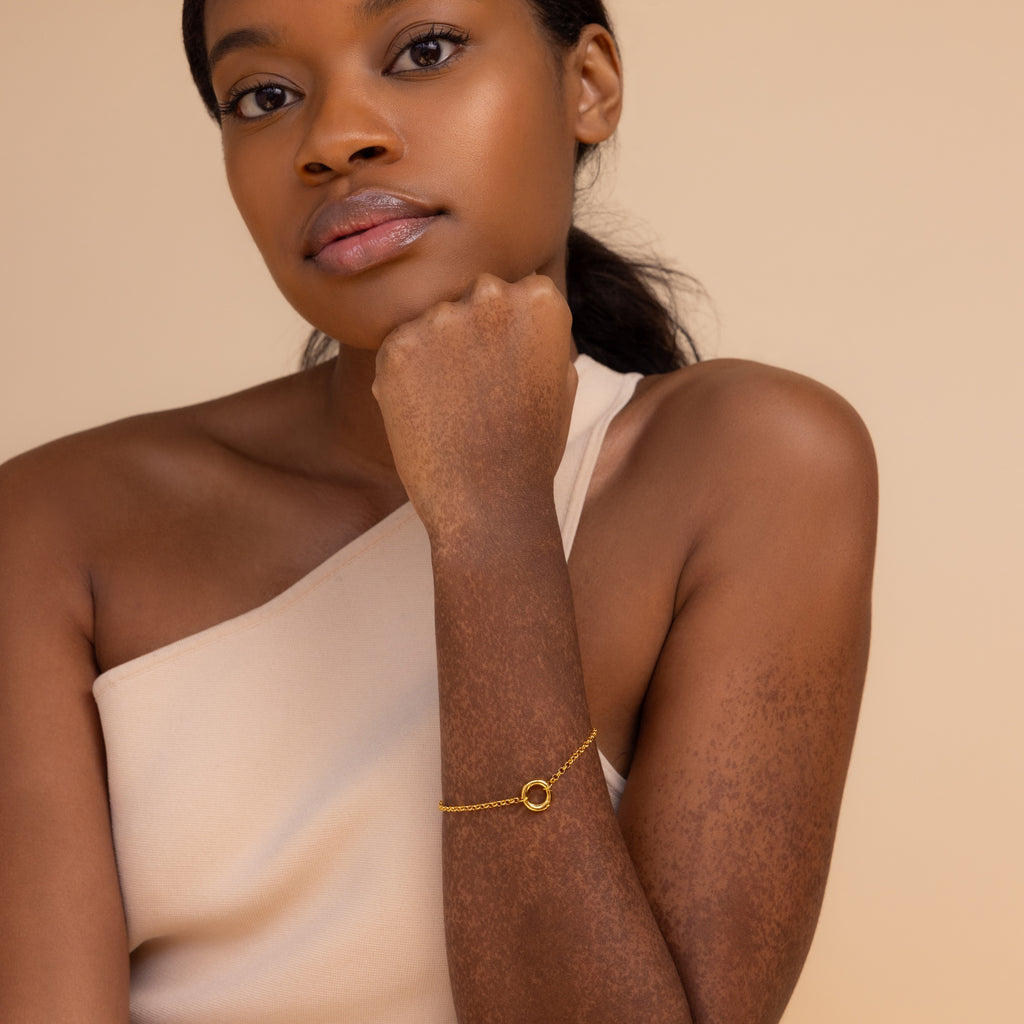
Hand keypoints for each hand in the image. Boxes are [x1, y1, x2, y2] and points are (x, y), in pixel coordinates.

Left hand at [372, 273, 576, 537]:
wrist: (489, 503)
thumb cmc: (531, 449)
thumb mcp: (561, 380)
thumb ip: (539, 334)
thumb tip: (521, 305)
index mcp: (540, 299)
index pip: (515, 292)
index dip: (507, 333)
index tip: (506, 369)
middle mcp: (491, 296)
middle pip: (470, 298)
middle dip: (470, 332)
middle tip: (476, 389)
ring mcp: (440, 319)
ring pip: (430, 322)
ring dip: (434, 354)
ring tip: (451, 408)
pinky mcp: (397, 346)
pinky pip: (398, 348)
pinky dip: (405, 376)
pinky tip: (426, 413)